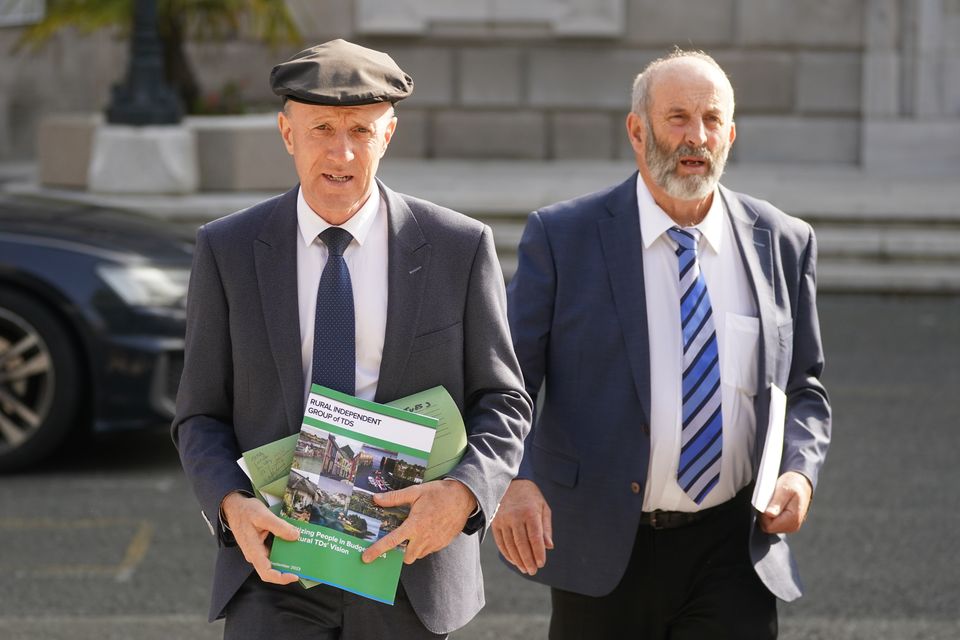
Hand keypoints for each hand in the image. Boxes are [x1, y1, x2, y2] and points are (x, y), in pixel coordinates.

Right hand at [220, 491, 300, 584]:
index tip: (295, 576)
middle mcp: (255, 554)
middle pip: (273, 568)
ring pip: (275, 559)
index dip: (281, 578)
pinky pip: (274, 550)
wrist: (234, 506)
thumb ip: (279, 526)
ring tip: (303, 550)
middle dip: (289, 567)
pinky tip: (294, 540)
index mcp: (253, 551)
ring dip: (288, 557)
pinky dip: (284, 548)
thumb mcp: (263, 516)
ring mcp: (258, 550)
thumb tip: (296, 536)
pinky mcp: (261, 545)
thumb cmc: (246, 511)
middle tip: (305, 562)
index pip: (266, 573)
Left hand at [360, 479, 476, 563]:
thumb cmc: (439, 493)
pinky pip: (429, 550)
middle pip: (406, 557)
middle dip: (400, 552)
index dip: (377, 551)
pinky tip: (428, 531)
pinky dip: (425, 545)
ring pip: (418, 555)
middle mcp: (424, 538)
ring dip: (413, 549)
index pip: (392, 542)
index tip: (366, 558)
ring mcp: (435, 543)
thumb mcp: (416, 492)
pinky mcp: (443, 544)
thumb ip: (395, 498)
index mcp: (414, 525)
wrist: (464, 497)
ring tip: (416, 532)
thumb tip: (376, 499)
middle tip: (401, 539)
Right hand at [491, 479, 552, 574]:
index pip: (535, 537)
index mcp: (530, 512)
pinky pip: (500, 542)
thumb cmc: (530, 497)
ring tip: (525, 569)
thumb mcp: (543, 507)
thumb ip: (546, 528)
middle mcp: (515, 516)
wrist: (509, 482)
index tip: (542, 563)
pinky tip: (514, 561)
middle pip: (521, 544)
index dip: (538, 552)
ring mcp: (503, 520)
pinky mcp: (494, 522)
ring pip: (510, 545)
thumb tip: (549, 546)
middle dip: (528, 560)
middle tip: (533, 571)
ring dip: (518, 560)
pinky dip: (507, 554)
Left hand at [759, 471, 812, 533]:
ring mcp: (791, 526)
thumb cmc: (794, 484)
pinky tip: (775, 505)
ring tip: (773, 502)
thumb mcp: (784, 490)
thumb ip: (776, 503)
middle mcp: (793, 526)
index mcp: (793, 519)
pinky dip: (771, 514)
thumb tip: (768, 514)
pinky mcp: (788, 524)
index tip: (765, 504)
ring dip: (768, 514)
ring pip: (770, 525)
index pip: (769, 526)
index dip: (763, 515)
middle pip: (769, 527)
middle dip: (765, 515)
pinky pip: (773, 523)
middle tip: (769, 501)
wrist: (802, 483)